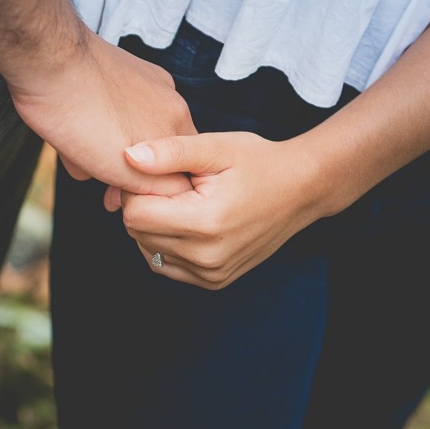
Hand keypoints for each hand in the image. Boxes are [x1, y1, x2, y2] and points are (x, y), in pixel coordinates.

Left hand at [6, 34, 195, 199]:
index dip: (149, 189)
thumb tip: (157, 195)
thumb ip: (153, 188)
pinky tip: (75, 125)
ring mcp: (151, 83)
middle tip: (97, 176)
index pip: (179, 172)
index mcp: (178, 130)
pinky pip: (122, 105)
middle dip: (129, 168)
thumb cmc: (76, 116)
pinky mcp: (128, 67)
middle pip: (157, 152)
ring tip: (79, 148)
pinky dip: (104, 118)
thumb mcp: (119, 171)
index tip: (119, 195)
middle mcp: (173, 105)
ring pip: (136, 129)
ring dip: (112, 145)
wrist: (48, 59)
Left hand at [116, 131, 343, 288]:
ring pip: (147, 250)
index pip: (135, 214)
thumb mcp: (216, 146)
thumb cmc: (259, 163)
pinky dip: (167, 244)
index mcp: (206, 222)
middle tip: (174, 185)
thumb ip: (171, 152)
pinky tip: (187, 222)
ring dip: (154, 226)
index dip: (137, 189)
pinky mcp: (214, 281)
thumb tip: (129, 156)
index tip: (161, 173)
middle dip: (145, 206)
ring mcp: (212, 274)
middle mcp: (208, 256)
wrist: (301, 191)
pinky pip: (166, 265)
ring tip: (183, 203)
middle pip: (138, 233)